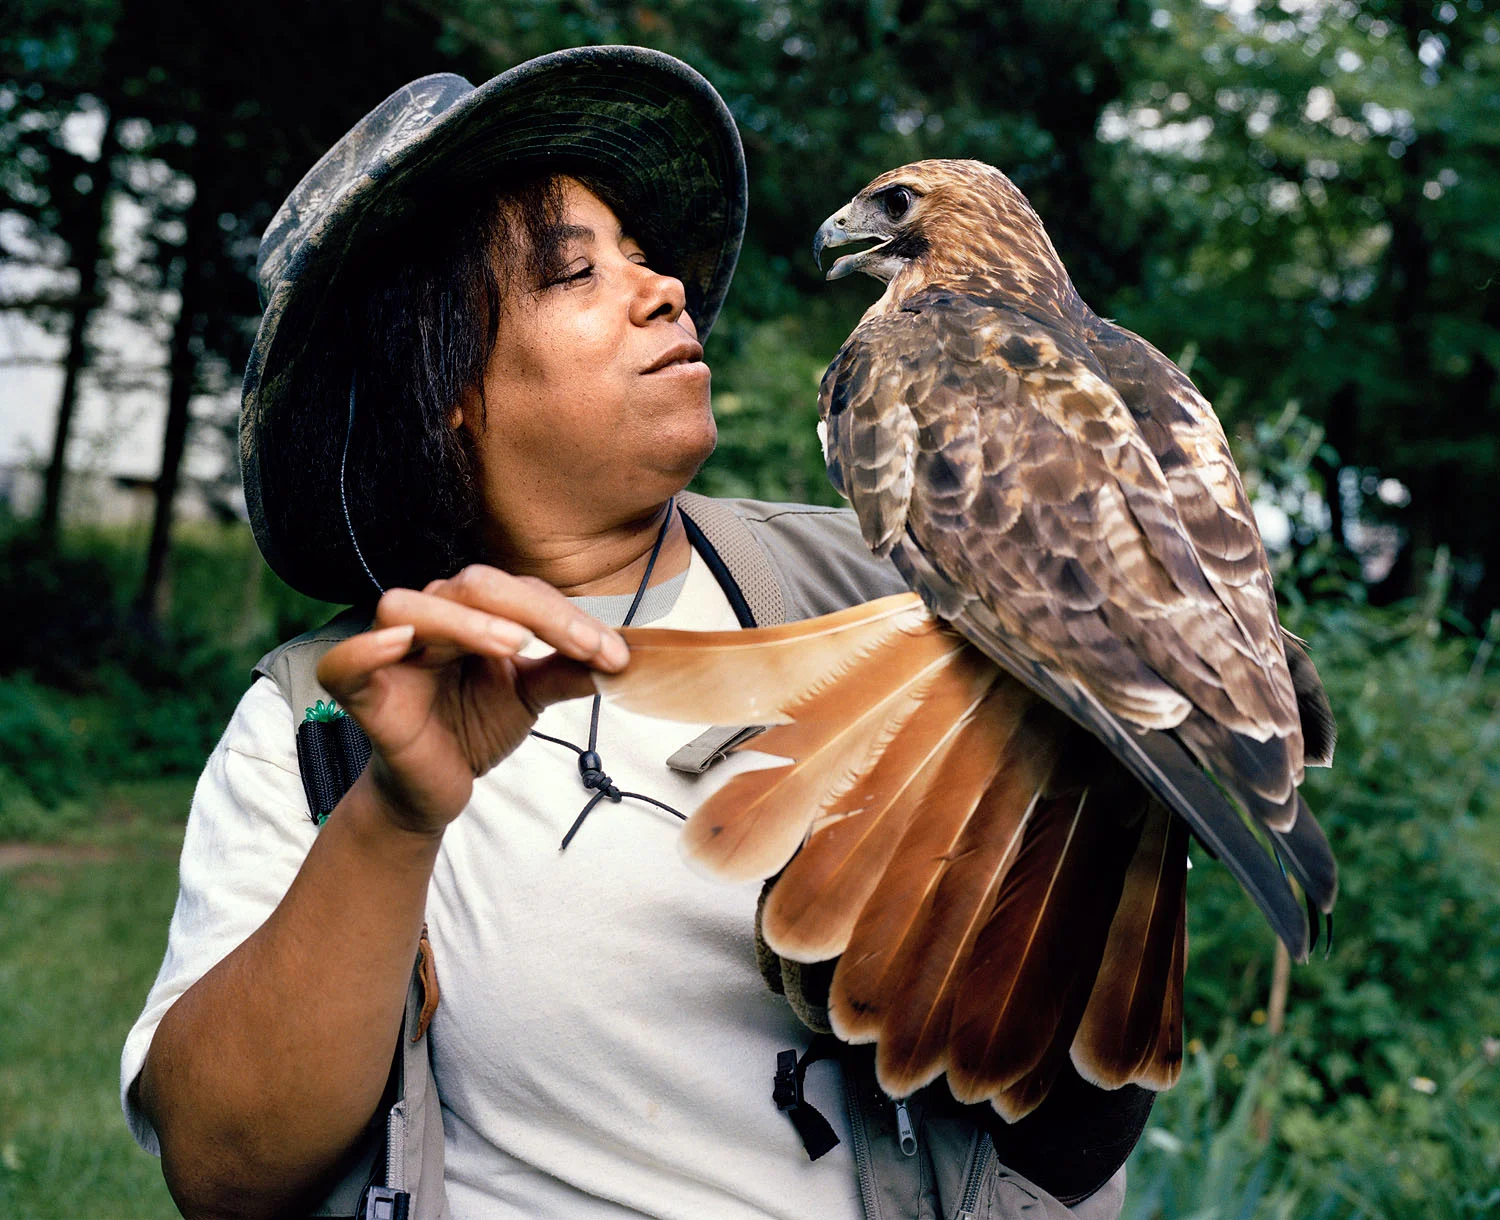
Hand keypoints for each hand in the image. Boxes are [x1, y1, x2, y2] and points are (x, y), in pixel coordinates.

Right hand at [316, 566, 625, 835]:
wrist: (435, 790)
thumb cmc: (472, 728)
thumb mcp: (531, 696)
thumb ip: (568, 670)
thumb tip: (623, 655)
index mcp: (470, 612)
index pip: (519, 592)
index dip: (568, 618)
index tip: (614, 655)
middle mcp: (429, 618)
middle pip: (471, 585)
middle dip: (534, 611)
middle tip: (579, 646)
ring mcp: (390, 652)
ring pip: (410, 607)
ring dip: (464, 621)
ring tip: (512, 646)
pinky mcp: (361, 692)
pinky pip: (346, 661)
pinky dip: (367, 648)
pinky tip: (401, 645)